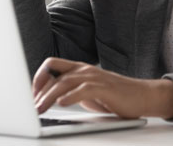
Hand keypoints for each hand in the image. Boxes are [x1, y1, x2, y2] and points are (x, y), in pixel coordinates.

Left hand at [32, 57, 172, 119]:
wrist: (142, 96)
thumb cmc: (114, 96)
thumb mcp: (87, 92)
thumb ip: (70, 91)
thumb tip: (47, 98)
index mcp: (79, 68)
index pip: (51, 64)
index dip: (38, 78)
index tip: (30, 94)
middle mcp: (84, 69)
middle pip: (54, 72)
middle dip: (39, 88)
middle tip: (31, 105)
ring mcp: (94, 77)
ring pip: (64, 82)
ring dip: (49, 96)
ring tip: (39, 109)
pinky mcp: (104, 87)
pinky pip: (83, 89)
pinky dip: (70, 96)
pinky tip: (61, 104)